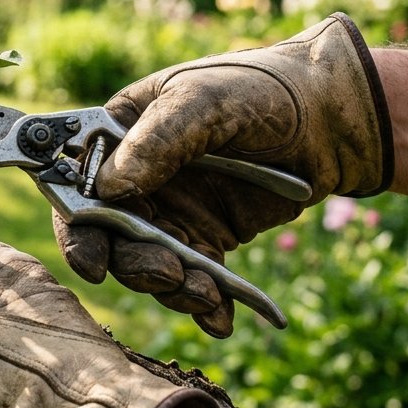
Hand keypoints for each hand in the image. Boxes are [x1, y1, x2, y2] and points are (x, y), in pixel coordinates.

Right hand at [55, 14, 392, 336]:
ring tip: (206, 295)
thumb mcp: (203, 102)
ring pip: (150, 264)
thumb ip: (157, 140)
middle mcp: (135, 179)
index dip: (76, 227)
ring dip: (172, 288)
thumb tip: (109, 186)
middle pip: (110, 237)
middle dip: (133, 264)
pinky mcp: (208, 239)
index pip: (76, 185)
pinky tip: (222, 319)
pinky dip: (206, 305)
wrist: (331, 117)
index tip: (92, 262)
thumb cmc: (257, 89)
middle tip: (168, 274)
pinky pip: (196, 279)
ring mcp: (171, 212)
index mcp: (117, 136)